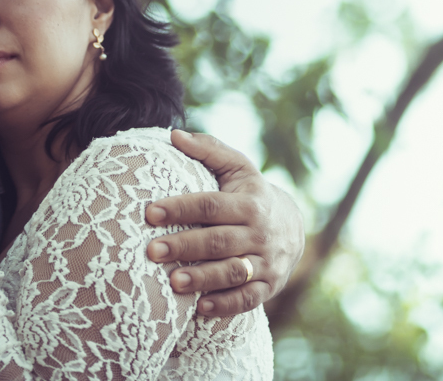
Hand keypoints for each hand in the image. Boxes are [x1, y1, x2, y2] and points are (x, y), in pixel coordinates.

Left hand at [146, 130, 304, 316]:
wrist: (292, 226)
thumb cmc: (251, 193)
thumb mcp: (237, 167)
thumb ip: (208, 150)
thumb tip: (173, 135)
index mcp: (250, 203)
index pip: (211, 205)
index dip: (181, 208)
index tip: (150, 212)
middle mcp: (259, 233)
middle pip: (219, 241)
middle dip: (185, 246)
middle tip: (151, 250)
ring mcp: (265, 262)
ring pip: (233, 273)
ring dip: (203, 278)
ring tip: (173, 282)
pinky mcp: (268, 287)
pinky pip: (247, 300)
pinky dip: (225, 305)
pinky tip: (199, 308)